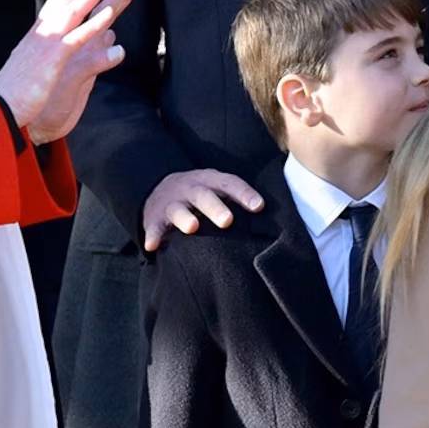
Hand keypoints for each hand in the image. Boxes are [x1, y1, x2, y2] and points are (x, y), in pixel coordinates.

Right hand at [0, 0, 140, 146]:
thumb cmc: (15, 94)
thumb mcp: (34, 69)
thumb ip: (50, 55)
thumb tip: (61, 49)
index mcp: (37, 35)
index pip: (58, 3)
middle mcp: (41, 33)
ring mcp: (46, 44)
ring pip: (73, 11)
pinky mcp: (52, 61)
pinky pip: (76, 39)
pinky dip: (93, 26)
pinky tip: (109, 17)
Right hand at [141, 168, 264, 248]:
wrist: (161, 190)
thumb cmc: (203, 195)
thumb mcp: (219, 190)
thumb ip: (240, 200)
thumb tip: (275, 219)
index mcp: (210, 182)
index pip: (229, 184)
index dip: (243, 194)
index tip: (258, 206)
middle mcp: (191, 190)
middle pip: (203, 196)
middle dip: (215, 207)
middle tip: (227, 221)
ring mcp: (172, 203)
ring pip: (178, 209)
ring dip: (184, 218)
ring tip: (192, 227)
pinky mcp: (155, 218)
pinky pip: (154, 227)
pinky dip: (153, 235)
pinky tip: (152, 245)